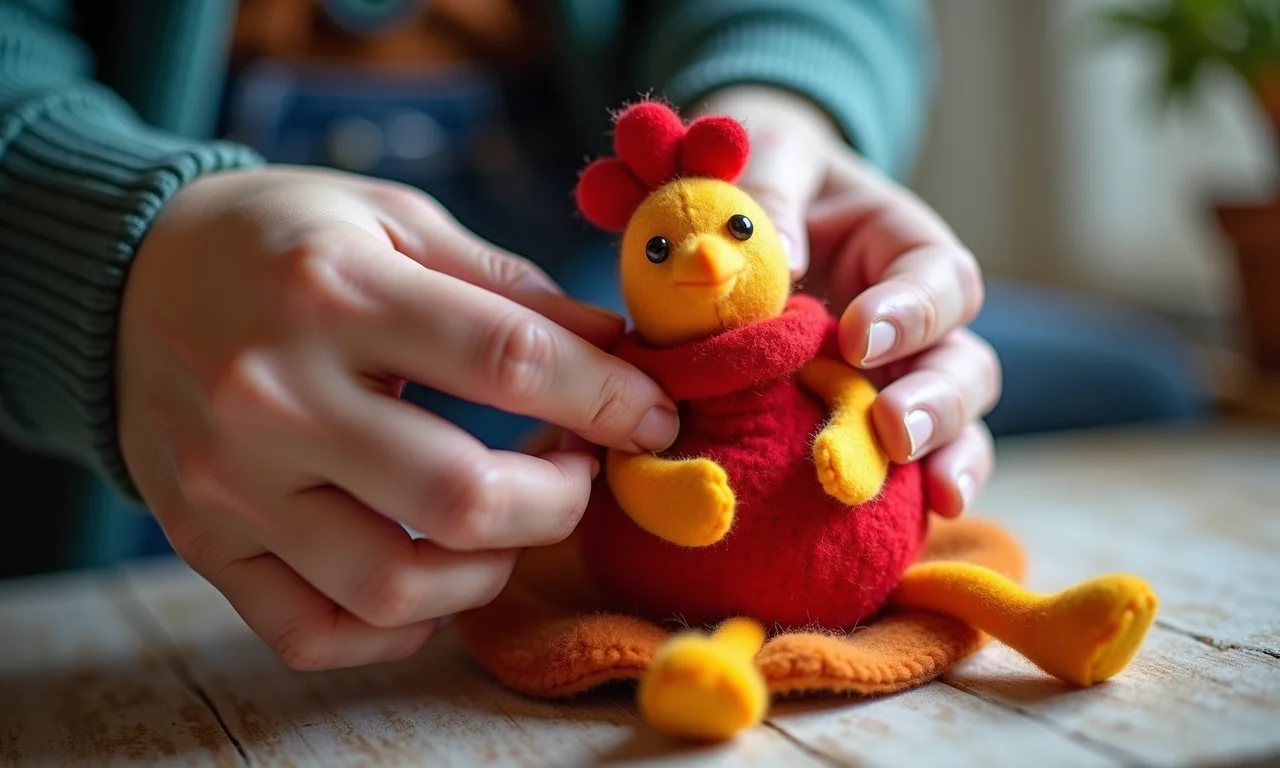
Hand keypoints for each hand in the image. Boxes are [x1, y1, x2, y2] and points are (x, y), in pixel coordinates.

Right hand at [118, 166, 679, 669]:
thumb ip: (508, 286)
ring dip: (490, 570)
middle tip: (581, 471)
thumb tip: (617, 347)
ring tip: (510, 519)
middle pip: (462, 495)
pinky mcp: (203, 542)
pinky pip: (313, 632)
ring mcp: (231, 481)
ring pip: (394, 587)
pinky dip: (395, 631)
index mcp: (335, 288)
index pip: (511, 361)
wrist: (127, 275)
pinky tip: (430, 577)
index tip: (653, 416)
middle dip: (561, 500)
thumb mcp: (396, 218)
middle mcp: (274, 394)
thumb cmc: (285, 239)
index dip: (609, 396)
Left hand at [699, 87, 1000, 517]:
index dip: (911, 309)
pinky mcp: (861, 424)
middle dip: (938, 400)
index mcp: (901, 246)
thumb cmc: (760, 179)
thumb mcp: (765, 158)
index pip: (937, 275)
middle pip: (963, 362)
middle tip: (892, 427)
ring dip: (944, 455)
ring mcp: (895, 379)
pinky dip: (916, 497)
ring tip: (929, 492)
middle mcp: (915, 321)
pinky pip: (905, 467)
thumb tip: (773, 261)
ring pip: (954, 424)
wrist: (733, 218)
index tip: (859, 335)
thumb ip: (769, 192)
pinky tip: (915, 523)